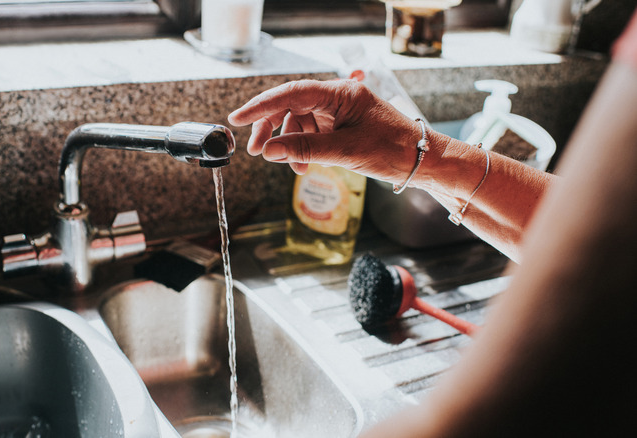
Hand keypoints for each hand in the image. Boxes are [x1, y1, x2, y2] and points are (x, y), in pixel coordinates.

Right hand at [228, 79, 422, 180]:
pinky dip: (304, 149)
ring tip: (292, 166)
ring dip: (289, 144)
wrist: (423, 161)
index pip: (292, 93)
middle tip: (255, 149)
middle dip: (271, 128)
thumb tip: (268, 151)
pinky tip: (305, 165)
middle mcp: (337, 98)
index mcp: (341, 93)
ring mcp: (339, 112)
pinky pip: (312, 134)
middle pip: (291, 106)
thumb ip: (305, 150)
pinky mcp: (341, 126)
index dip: (261, 105)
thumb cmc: (394, 150)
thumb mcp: (346, 152)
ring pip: (299, 122)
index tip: (238, 118)